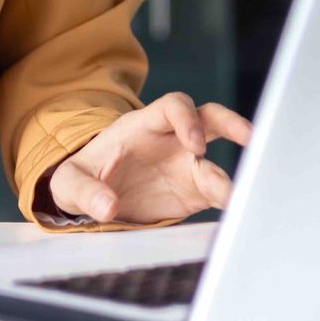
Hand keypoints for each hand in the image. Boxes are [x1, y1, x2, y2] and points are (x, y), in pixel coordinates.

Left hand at [46, 92, 252, 224]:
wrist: (91, 197)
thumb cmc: (82, 177)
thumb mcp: (70, 182)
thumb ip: (86, 191)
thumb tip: (107, 207)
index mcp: (143, 127)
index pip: (173, 106)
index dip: (188, 119)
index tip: (196, 145)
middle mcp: (171, 141)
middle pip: (210, 119)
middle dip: (232, 124)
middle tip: (248, 138)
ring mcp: (185, 166)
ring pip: (217, 162)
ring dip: (230, 177)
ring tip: (239, 197)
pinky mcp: (192, 192)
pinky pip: (216, 193)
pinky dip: (228, 202)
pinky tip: (237, 214)